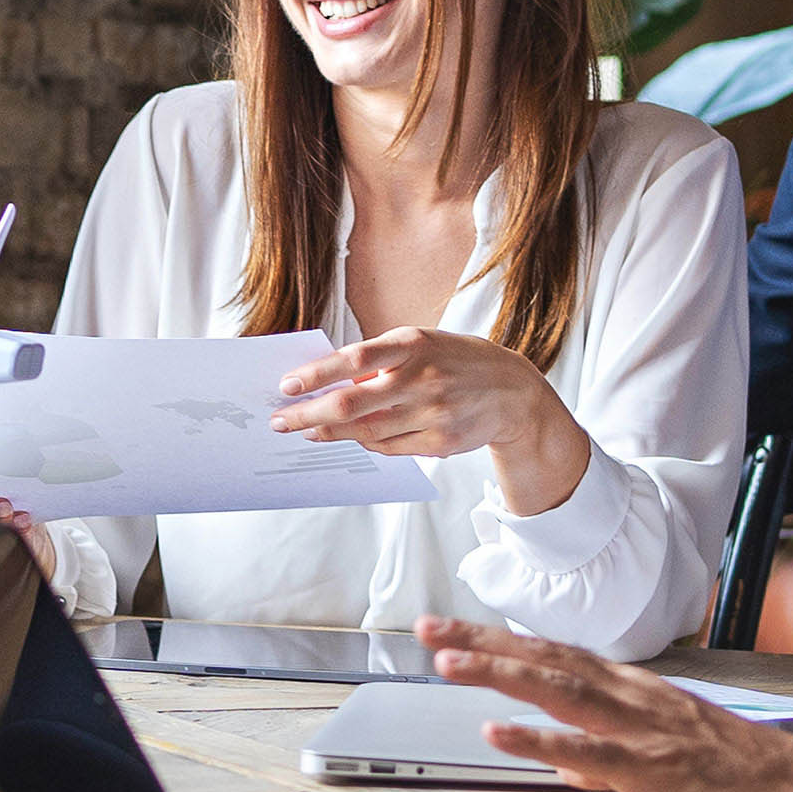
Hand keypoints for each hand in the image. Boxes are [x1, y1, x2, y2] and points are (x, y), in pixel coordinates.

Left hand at [275, 329, 593, 513]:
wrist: (512, 392)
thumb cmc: (455, 361)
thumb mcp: (422, 344)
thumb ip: (380, 360)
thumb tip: (329, 383)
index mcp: (413, 344)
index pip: (354, 359)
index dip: (316, 374)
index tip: (286, 385)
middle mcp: (421, 378)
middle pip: (351, 405)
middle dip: (308, 414)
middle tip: (280, 421)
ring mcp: (431, 413)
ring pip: (365, 432)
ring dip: (329, 433)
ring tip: (306, 431)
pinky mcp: (438, 441)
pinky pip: (388, 448)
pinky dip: (364, 443)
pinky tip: (348, 438)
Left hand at [417, 614, 792, 791]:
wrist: (790, 782)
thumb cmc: (727, 766)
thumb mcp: (657, 750)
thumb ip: (603, 756)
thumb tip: (565, 766)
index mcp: (628, 686)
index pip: (552, 653)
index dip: (497, 639)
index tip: (450, 629)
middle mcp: (628, 694)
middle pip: (545, 658)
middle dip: (482, 642)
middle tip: (428, 628)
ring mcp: (638, 728)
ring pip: (559, 691)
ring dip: (500, 674)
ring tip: (449, 663)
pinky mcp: (650, 768)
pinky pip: (585, 751)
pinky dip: (539, 740)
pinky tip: (499, 732)